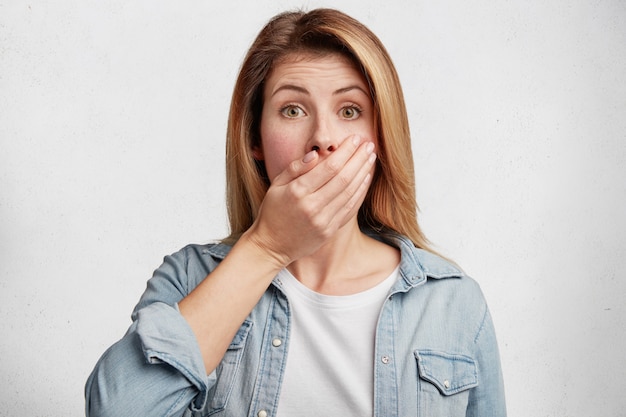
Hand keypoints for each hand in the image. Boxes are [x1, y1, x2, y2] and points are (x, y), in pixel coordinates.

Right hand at [245, 134, 375, 266]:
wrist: (272, 246)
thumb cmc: (272, 212)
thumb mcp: (276, 185)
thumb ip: (295, 168)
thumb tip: (316, 154)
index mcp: (298, 192)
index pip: (329, 167)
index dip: (345, 152)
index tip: (354, 139)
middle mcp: (312, 206)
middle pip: (343, 178)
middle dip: (359, 159)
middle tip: (368, 145)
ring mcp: (323, 220)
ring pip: (350, 193)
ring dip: (363, 173)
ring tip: (370, 158)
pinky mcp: (329, 231)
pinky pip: (350, 209)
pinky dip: (360, 192)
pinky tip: (365, 179)